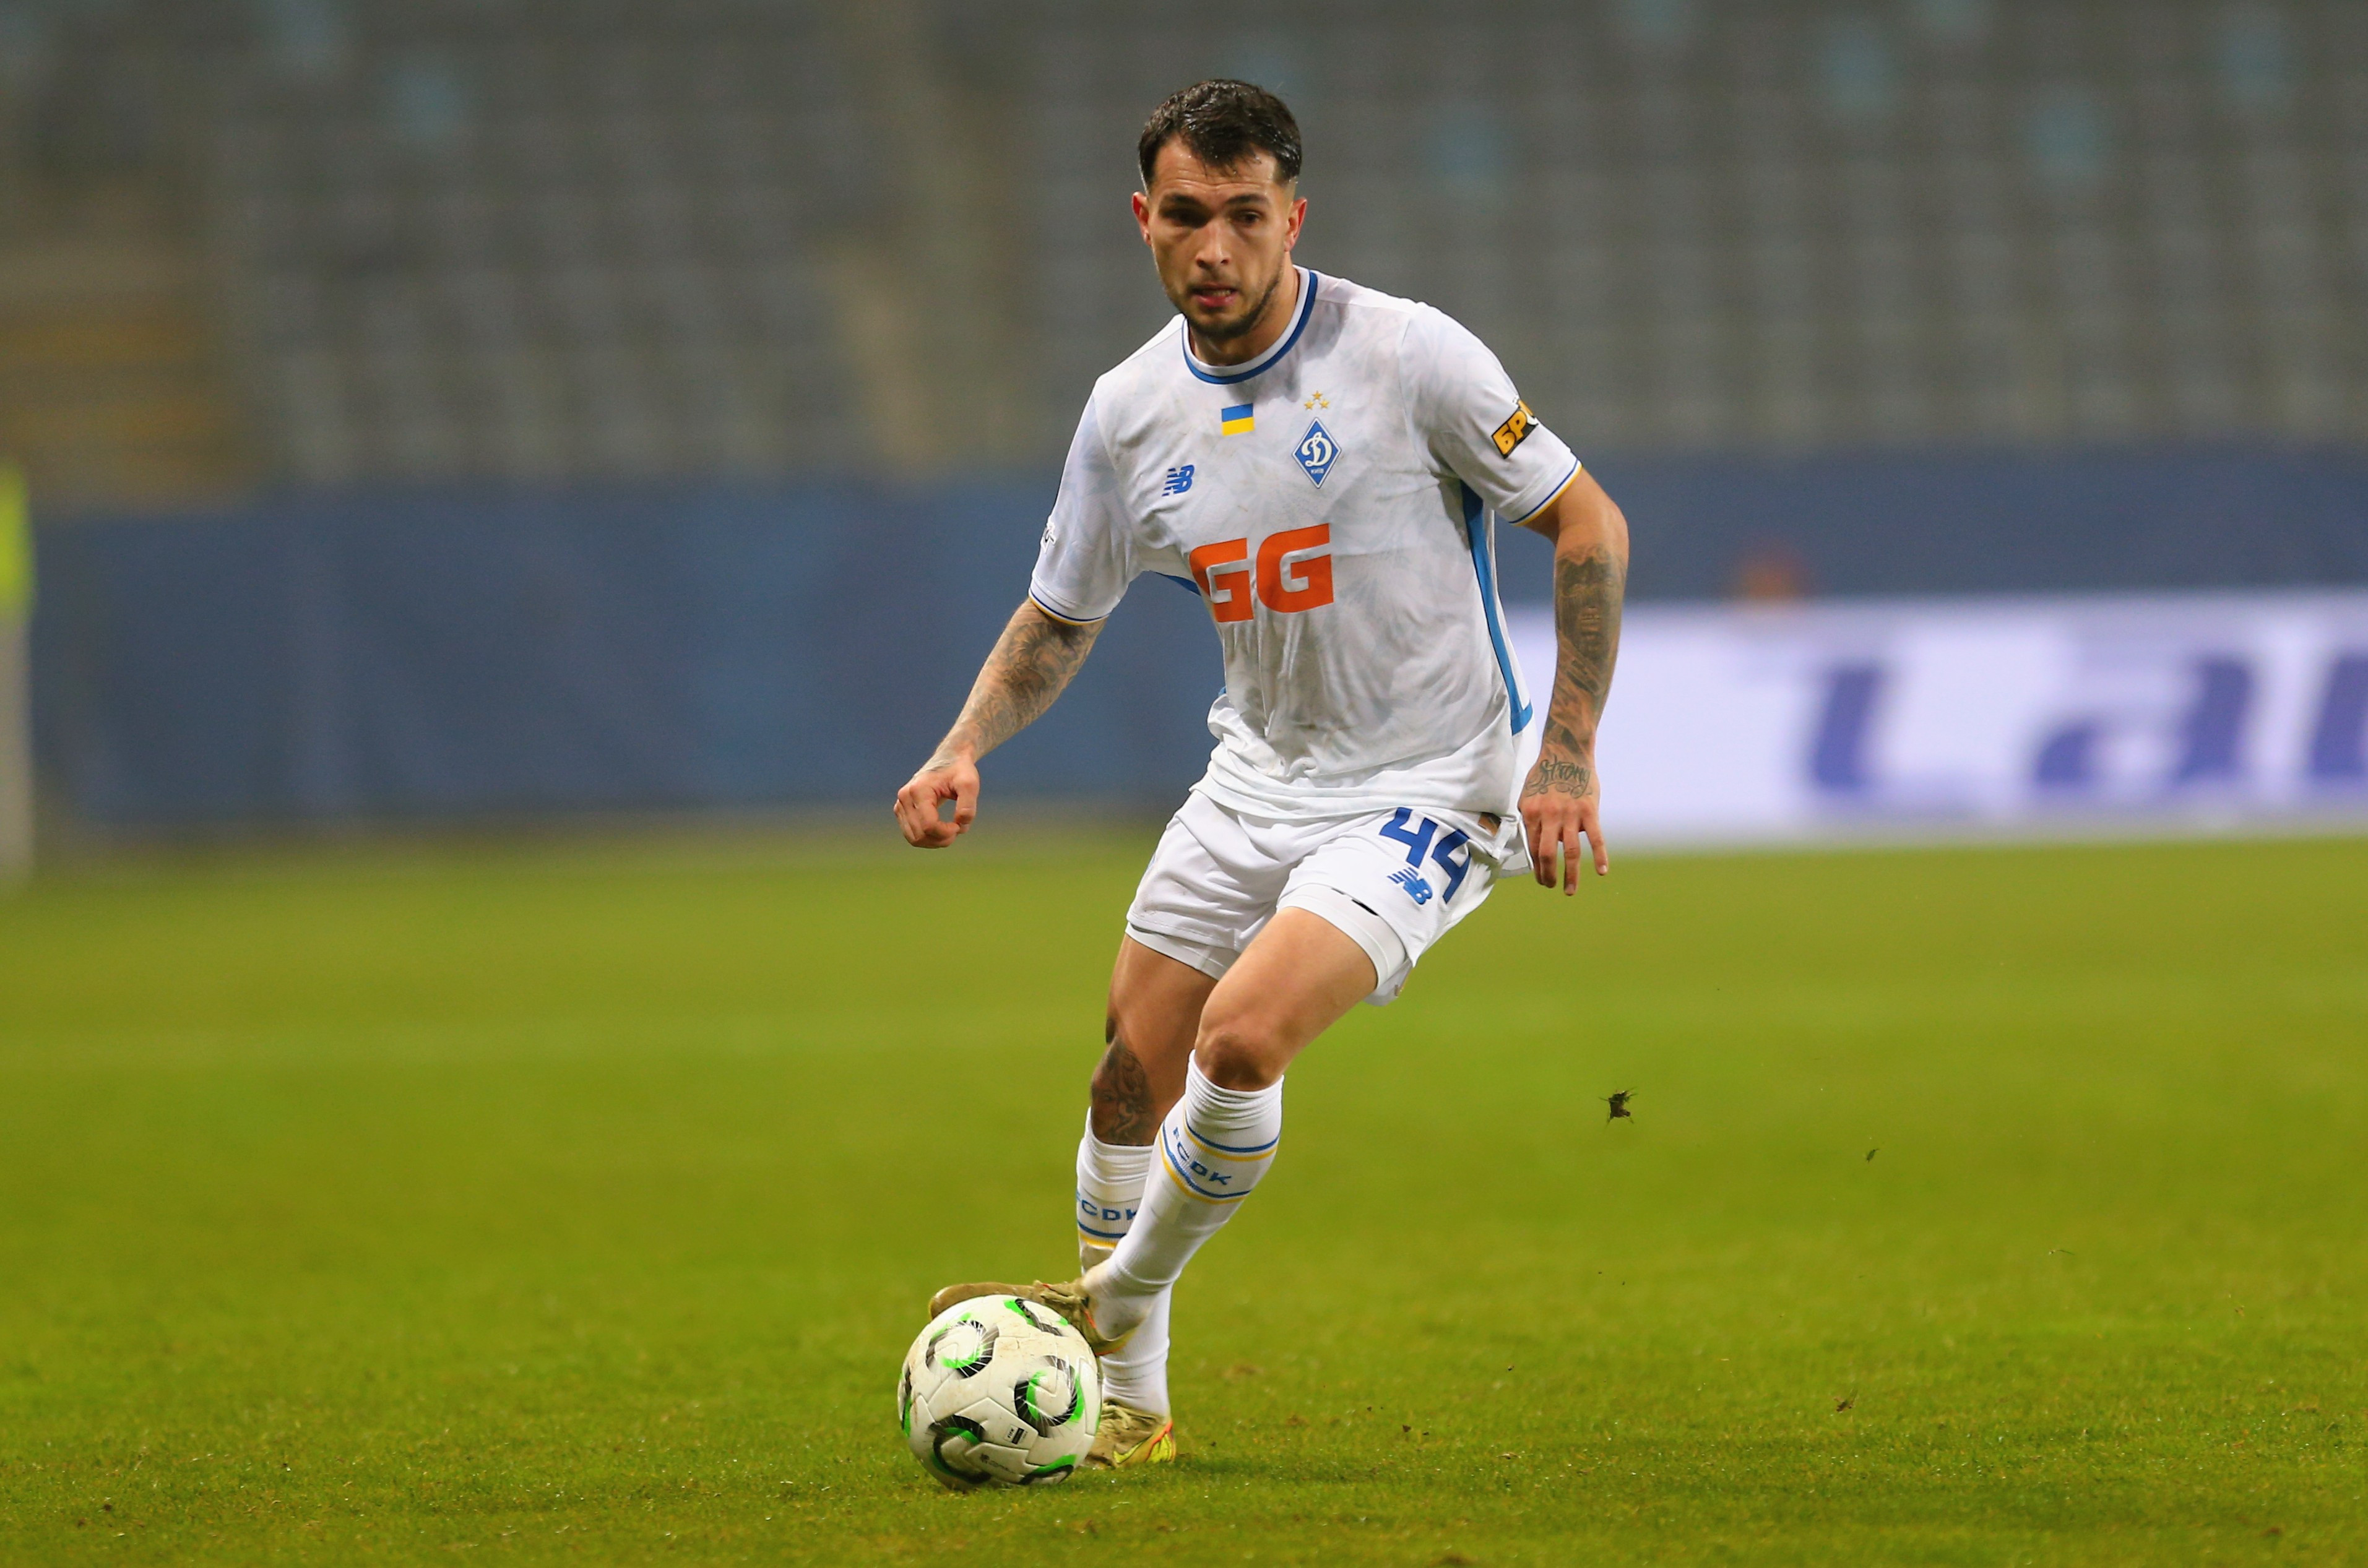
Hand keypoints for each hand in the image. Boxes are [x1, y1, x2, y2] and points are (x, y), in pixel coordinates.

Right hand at [893, 752, 978, 847]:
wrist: (949, 759)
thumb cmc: (960, 770)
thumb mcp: (970, 784)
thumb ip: (968, 805)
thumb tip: (960, 826)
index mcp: (918, 790)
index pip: (929, 825)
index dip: (947, 833)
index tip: (960, 825)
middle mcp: (904, 798)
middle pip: (920, 835)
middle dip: (942, 839)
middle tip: (958, 829)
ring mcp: (900, 805)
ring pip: (914, 839)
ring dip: (935, 841)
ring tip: (951, 831)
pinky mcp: (901, 811)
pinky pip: (912, 835)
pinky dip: (928, 839)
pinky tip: (942, 830)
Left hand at [1519, 748, 1607, 893]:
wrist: (1567, 752)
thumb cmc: (1545, 774)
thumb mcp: (1527, 795)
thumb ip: (1529, 818)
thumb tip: (1531, 842)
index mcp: (1532, 813)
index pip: (1532, 848)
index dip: (1537, 867)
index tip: (1541, 878)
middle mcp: (1549, 815)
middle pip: (1547, 854)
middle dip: (1548, 875)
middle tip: (1551, 886)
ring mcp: (1570, 814)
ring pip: (1571, 852)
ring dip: (1570, 875)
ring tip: (1569, 890)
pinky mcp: (1589, 811)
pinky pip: (1596, 838)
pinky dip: (1600, 856)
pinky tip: (1602, 871)